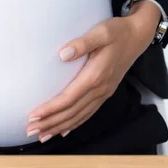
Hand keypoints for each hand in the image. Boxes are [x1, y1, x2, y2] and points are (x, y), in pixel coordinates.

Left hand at [26, 1, 159, 142]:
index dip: (50, 109)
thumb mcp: (100, 32)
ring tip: (42, 135)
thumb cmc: (117, 32)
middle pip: (71, 112)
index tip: (33, 116)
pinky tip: (64, 131)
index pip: (68, 99)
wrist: (138, 36)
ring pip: (79, 116)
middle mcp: (100, 89)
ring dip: (60, 127)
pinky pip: (88, 113)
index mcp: (96, 76)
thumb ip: (82, 43)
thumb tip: (63, 54)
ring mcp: (104, 92)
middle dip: (50, 123)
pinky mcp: (105, 92)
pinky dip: (75, 124)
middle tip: (29, 131)